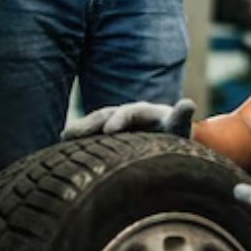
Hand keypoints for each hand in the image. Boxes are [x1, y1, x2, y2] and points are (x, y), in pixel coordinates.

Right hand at [61, 99, 195, 139]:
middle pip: (107, 114)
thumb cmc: (176, 142)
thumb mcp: (179, 131)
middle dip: (91, 124)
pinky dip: (79, 138)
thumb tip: (188, 103)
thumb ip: (181, 118)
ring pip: (96, 123)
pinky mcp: (108, 133)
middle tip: (74, 135)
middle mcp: (129, 114)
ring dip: (81, 129)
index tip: (109, 130)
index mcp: (147, 112)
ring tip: (65, 137)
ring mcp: (117, 123)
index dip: (119, 119)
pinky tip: (62, 145)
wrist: (170, 148)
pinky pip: (92, 134)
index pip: (131, 112)